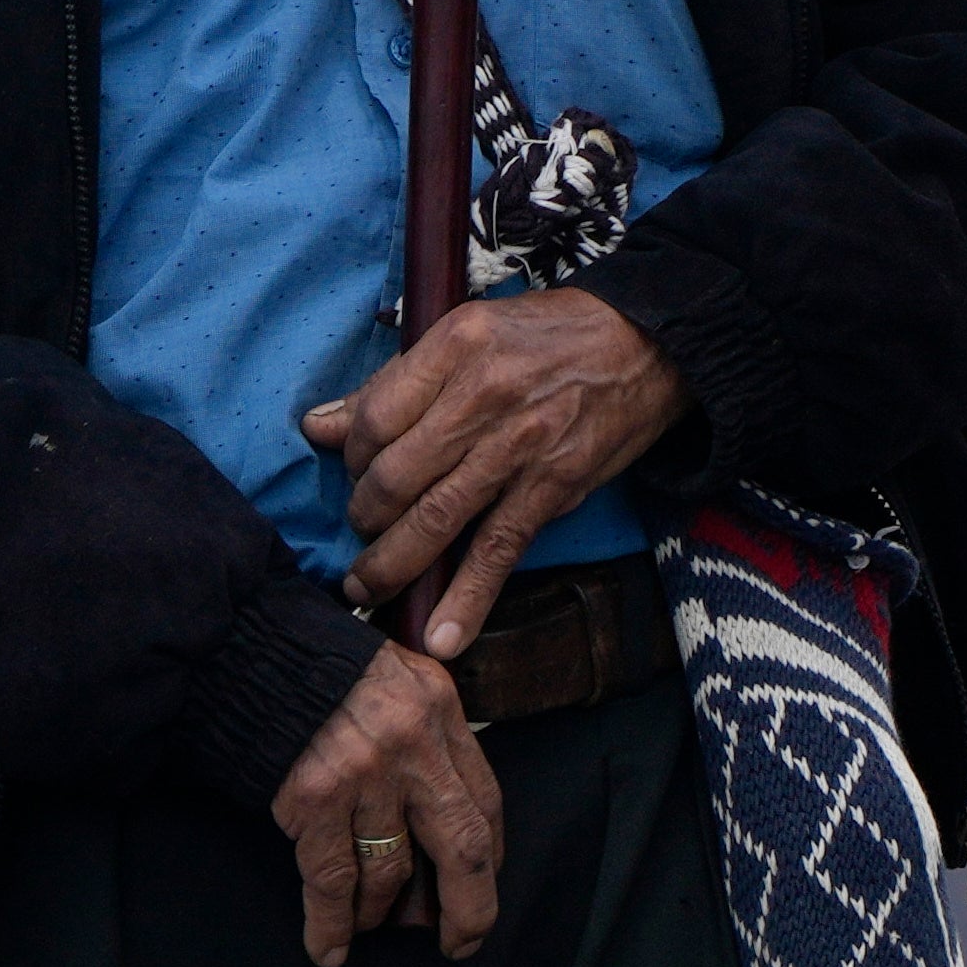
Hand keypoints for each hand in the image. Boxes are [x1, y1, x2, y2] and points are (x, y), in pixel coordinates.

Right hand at [269, 645, 502, 966]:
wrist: (249, 648)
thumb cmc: (321, 668)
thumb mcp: (397, 678)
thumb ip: (425, 735)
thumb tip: (435, 810)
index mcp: (439, 710)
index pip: (485, 799)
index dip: (488, 856)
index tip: (480, 886)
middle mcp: (412, 744)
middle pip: (461, 847)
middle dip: (468, 908)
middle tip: (460, 942)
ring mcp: (365, 773)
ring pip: (389, 870)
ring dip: (379, 911)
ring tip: (370, 926)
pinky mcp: (315, 798)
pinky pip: (332, 880)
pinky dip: (331, 924)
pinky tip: (329, 948)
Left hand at [302, 289, 685, 659]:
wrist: (647, 343)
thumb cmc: (550, 333)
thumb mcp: (469, 330)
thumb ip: (395, 382)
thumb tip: (319, 426)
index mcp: (455, 345)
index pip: (374, 416)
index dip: (349, 456)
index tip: (352, 472)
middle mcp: (483, 395)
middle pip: (394, 474)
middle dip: (365, 517)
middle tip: (362, 531)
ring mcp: (519, 445)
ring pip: (436, 518)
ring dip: (392, 566)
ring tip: (366, 591)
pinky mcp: (553, 487)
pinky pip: (498, 550)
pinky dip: (467, 597)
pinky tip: (441, 635)